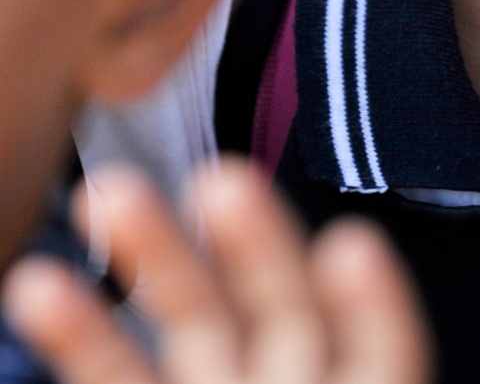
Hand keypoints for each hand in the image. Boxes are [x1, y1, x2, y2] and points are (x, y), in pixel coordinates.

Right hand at [2, 161, 430, 383]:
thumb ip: (342, 381)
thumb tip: (331, 270)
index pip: (378, 356)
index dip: (370, 308)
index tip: (347, 248)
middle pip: (286, 317)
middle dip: (256, 249)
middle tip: (221, 180)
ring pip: (196, 326)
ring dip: (154, 258)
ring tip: (107, 192)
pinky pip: (119, 376)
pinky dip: (81, 331)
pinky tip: (36, 284)